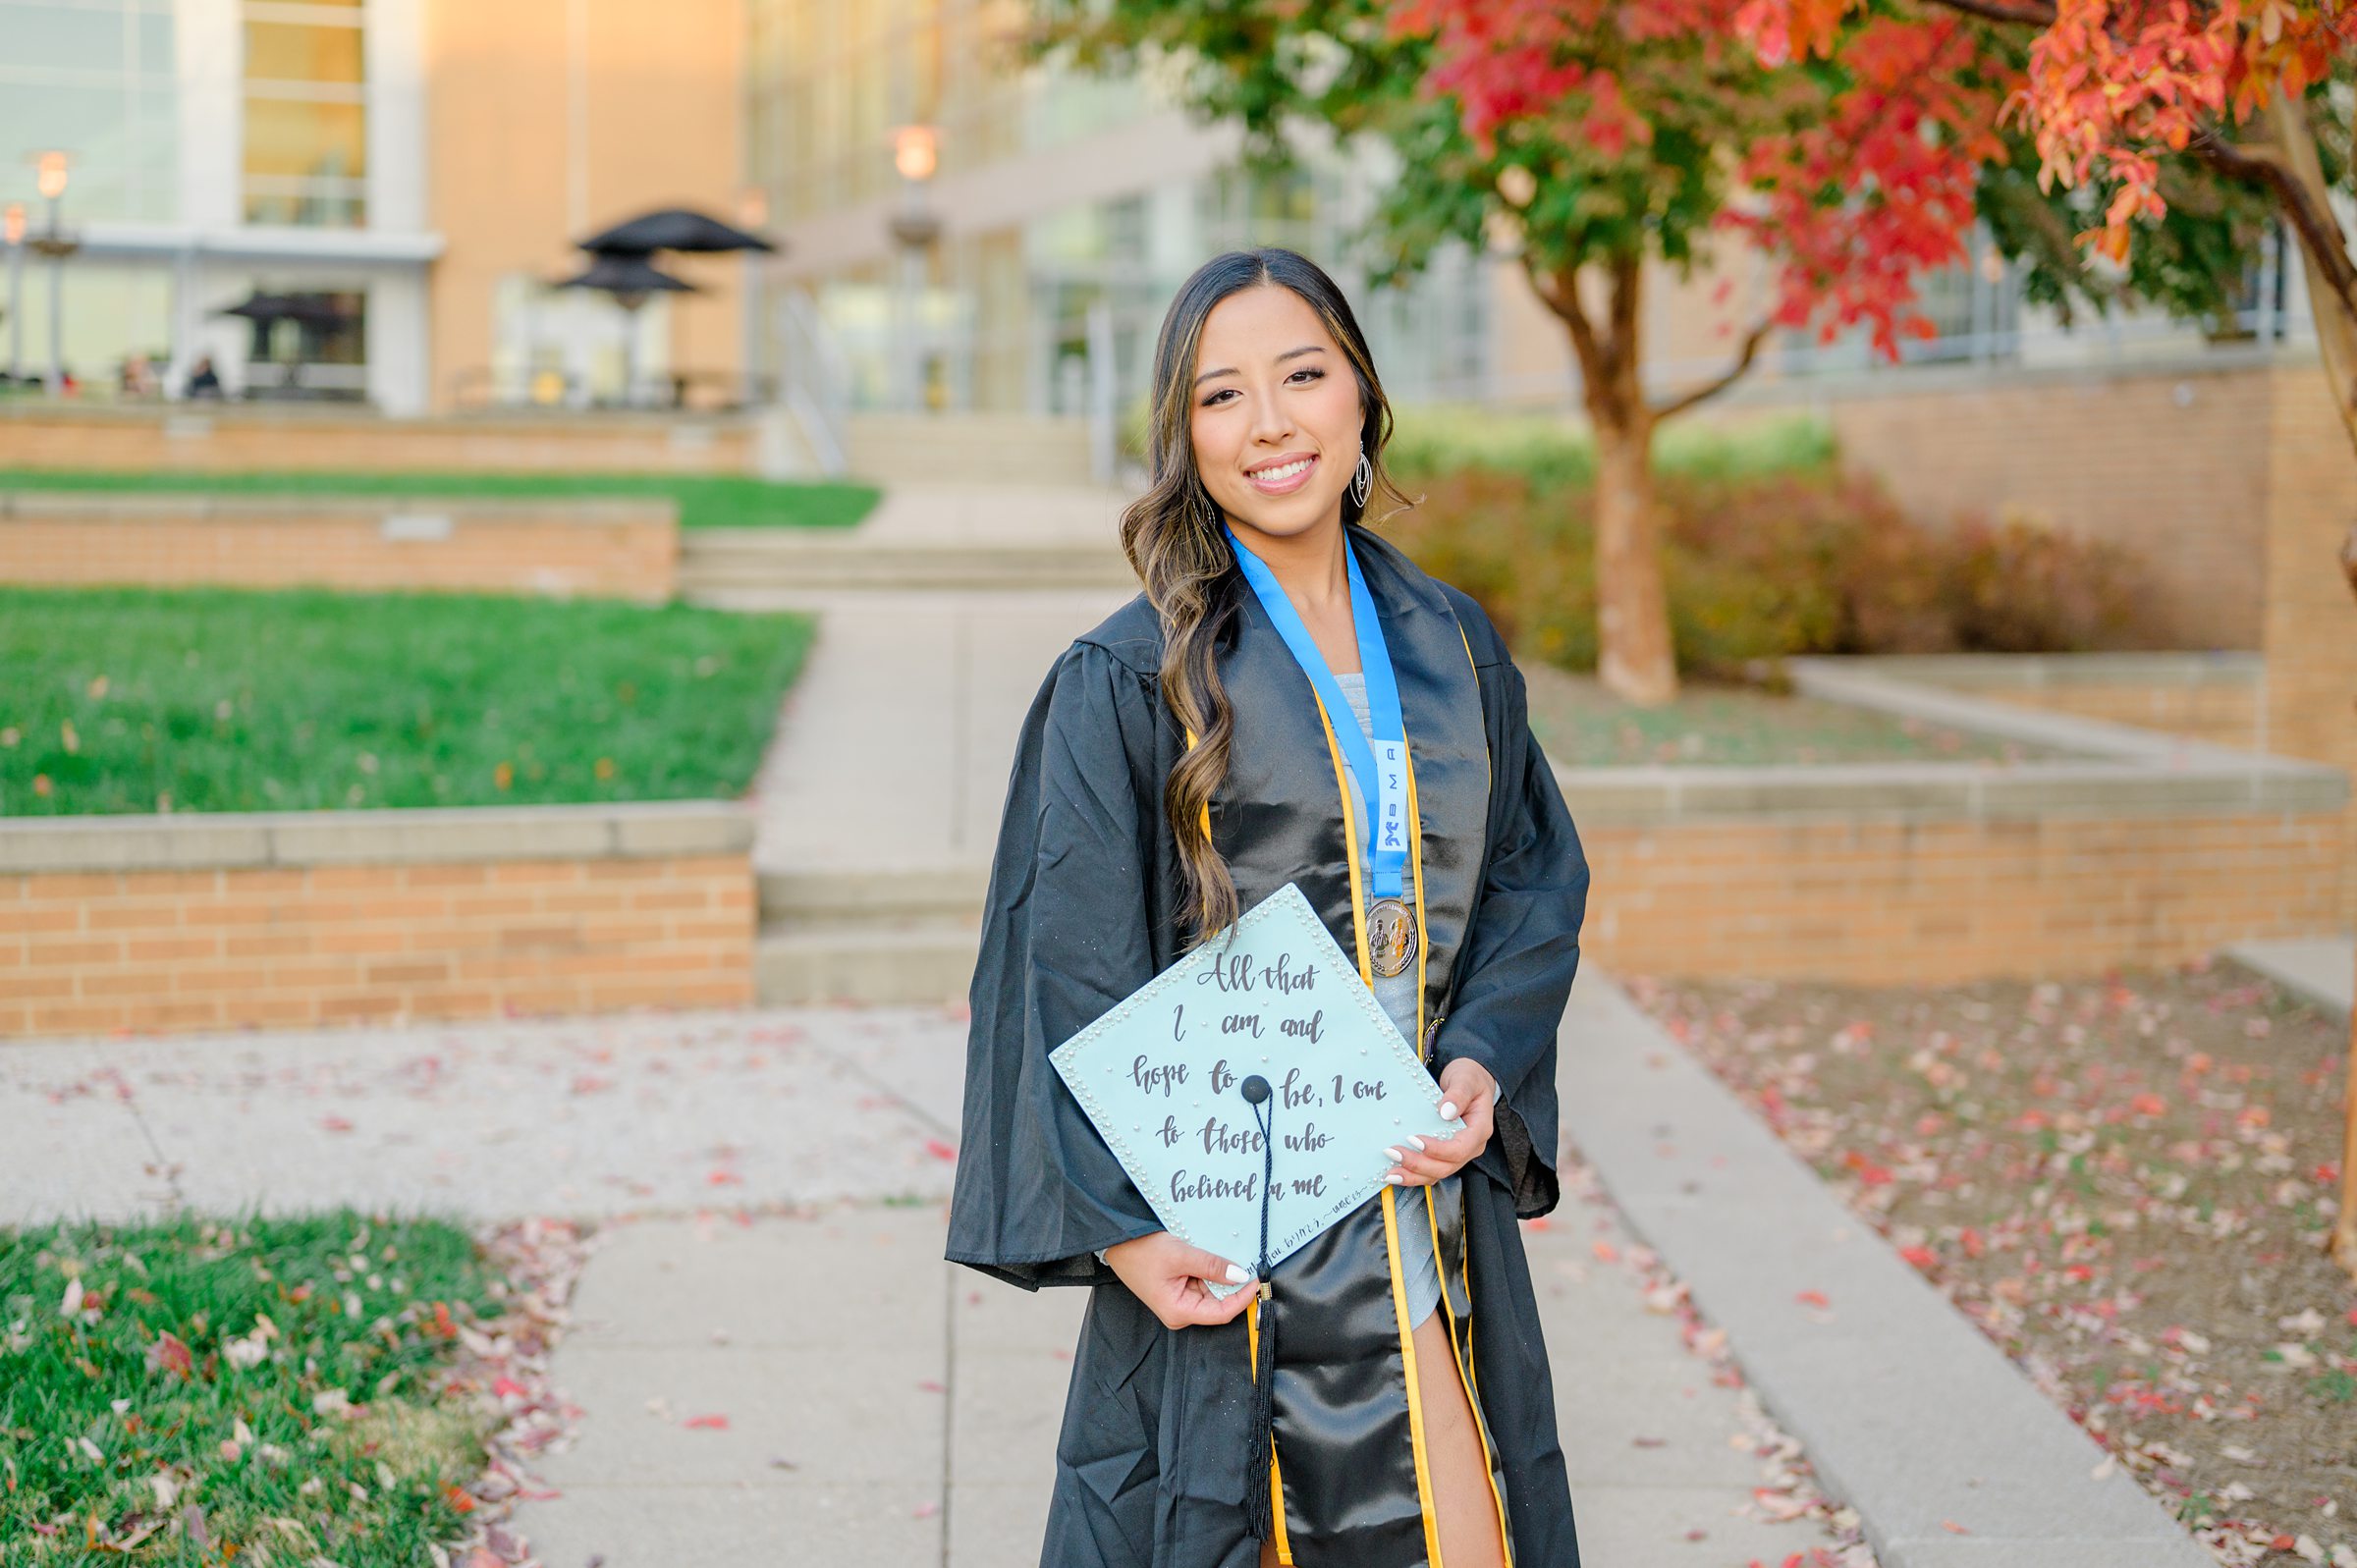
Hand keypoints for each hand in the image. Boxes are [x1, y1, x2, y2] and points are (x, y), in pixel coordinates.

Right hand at [1102, 1231, 1257, 1329]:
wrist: (1119, 1241)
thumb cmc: (1141, 1251)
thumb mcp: (1181, 1255)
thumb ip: (1212, 1266)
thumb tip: (1240, 1275)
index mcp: (1179, 1312)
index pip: (1222, 1313)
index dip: (1242, 1298)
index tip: (1256, 1281)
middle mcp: (1181, 1312)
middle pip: (1219, 1302)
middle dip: (1232, 1283)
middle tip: (1244, 1261)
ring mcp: (1180, 1301)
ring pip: (1212, 1291)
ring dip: (1220, 1274)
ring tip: (1218, 1254)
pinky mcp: (1179, 1290)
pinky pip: (1203, 1282)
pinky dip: (1210, 1270)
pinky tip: (1208, 1256)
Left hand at [1381, 1057, 1497, 1187]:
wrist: (1470, 1080)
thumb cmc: (1469, 1078)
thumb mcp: (1466, 1079)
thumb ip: (1458, 1094)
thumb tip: (1446, 1111)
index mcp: (1479, 1130)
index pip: (1459, 1149)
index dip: (1437, 1149)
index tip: (1414, 1139)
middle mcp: (1470, 1146)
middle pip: (1446, 1166)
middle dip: (1418, 1164)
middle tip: (1394, 1153)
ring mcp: (1458, 1153)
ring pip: (1437, 1173)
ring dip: (1413, 1175)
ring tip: (1391, 1172)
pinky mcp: (1445, 1154)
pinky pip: (1431, 1170)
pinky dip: (1413, 1174)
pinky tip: (1395, 1172)